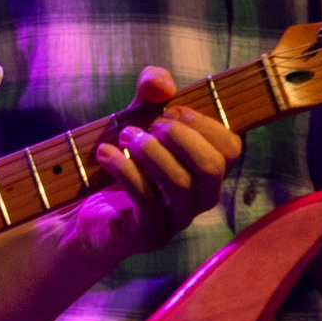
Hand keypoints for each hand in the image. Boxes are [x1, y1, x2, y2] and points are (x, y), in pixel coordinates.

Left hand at [62, 67, 241, 264]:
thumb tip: (164, 85)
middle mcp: (200, 197)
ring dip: (150, 152)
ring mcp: (177, 220)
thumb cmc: (124, 160)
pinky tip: (106, 153)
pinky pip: (147, 201)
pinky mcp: (150, 235)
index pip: (231, 148)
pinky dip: (125, 170)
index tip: (170, 109)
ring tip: (125, 135)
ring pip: (180, 185)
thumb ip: (152, 91)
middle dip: (180, 137)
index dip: (204, 124)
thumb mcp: (137, 116)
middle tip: (149, 125)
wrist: (90, 210)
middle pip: (212, 168)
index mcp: (207, 170)